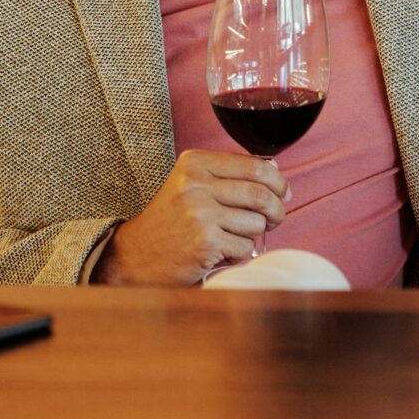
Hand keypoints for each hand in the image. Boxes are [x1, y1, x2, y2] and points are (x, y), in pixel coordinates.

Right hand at [91, 150, 287, 285]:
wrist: (135, 255)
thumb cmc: (172, 219)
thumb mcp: (193, 184)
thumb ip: (230, 175)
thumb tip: (278, 176)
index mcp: (195, 163)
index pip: (255, 166)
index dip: (278, 181)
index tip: (283, 192)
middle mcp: (196, 184)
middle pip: (261, 194)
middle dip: (277, 210)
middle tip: (275, 219)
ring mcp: (200, 214)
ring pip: (256, 223)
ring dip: (252, 235)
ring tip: (231, 237)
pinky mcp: (205, 243)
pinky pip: (244, 247)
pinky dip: (238, 253)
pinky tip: (219, 252)